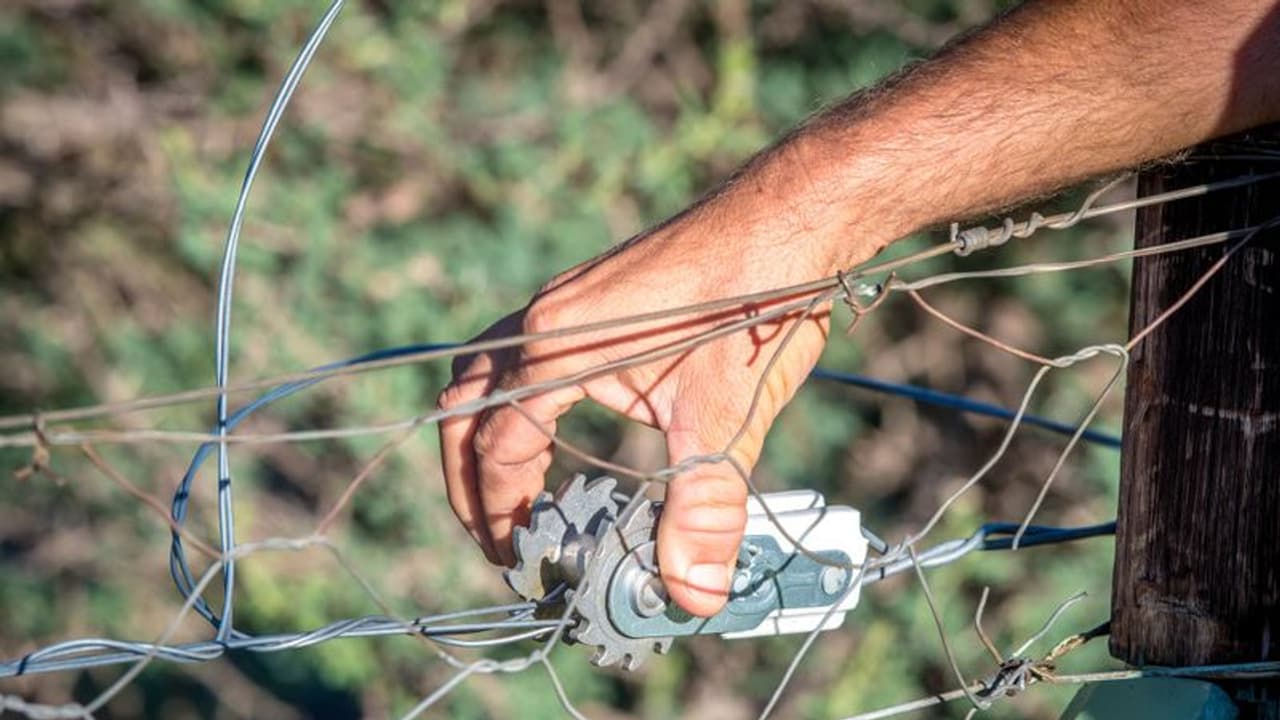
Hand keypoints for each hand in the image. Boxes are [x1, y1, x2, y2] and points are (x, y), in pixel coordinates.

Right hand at [436, 194, 880, 616]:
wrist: (789, 216)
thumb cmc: (754, 301)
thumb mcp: (725, 415)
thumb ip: (704, 507)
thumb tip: (694, 596)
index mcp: (555, 348)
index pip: (495, 448)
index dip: (499, 514)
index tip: (520, 562)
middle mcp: (544, 320)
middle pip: (462, 408)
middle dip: (468, 482)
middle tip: (499, 540)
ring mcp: (565, 303)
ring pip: (484, 375)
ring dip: (484, 439)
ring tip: (515, 497)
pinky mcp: (592, 299)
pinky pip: (522, 355)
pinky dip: (517, 406)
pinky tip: (560, 434)